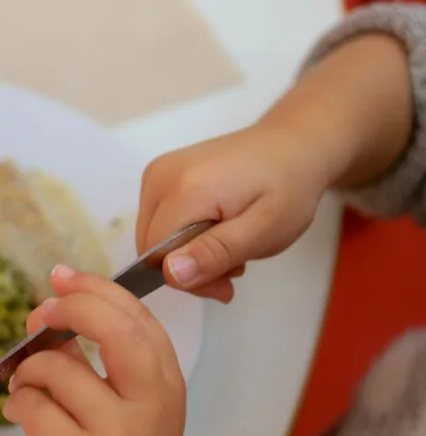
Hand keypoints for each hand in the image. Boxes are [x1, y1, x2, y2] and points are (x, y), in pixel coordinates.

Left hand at [2, 265, 185, 435]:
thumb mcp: (127, 409)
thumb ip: (98, 362)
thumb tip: (49, 310)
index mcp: (166, 385)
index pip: (136, 317)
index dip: (95, 289)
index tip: (63, 277)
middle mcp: (149, 406)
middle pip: (110, 328)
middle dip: (68, 309)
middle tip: (41, 316)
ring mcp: (113, 434)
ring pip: (55, 368)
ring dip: (29, 372)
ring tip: (28, 391)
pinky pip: (30, 404)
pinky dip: (18, 405)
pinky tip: (23, 418)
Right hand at [136, 123, 329, 302]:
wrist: (293, 144)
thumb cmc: (288, 187)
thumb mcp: (264, 229)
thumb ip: (216, 253)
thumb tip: (171, 275)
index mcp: (182, 188)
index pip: (157, 255)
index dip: (187, 277)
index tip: (226, 282)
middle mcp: (159, 177)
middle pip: (150, 248)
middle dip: (188, 269)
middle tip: (233, 268)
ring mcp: (156, 174)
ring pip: (152, 239)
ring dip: (187, 255)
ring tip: (229, 248)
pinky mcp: (159, 176)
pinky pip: (158, 223)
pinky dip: (183, 238)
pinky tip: (215, 231)